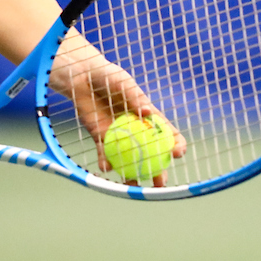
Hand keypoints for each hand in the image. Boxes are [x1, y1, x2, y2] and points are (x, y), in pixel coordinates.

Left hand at [50, 32, 186, 185]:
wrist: (82, 76)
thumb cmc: (107, 75)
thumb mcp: (123, 83)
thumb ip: (134, 97)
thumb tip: (148, 111)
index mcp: (148, 115)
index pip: (167, 133)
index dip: (175, 144)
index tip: (178, 153)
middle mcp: (136, 128)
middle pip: (151, 153)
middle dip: (159, 170)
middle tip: (161, 182)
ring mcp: (119, 135)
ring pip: (130, 158)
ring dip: (133, 173)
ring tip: (135, 185)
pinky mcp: (100, 136)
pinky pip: (105, 152)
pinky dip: (106, 161)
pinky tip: (106, 167)